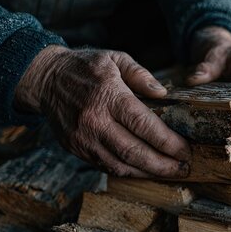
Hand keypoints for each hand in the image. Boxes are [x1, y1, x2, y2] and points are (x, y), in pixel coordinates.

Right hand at [15, 45, 189, 177]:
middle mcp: (94, 121)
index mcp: (108, 96)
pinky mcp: (76, 149)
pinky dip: (129, 172)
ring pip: (120, 165)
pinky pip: (106, 167)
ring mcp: (83, 138)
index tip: (186, 149)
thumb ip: (141, 74)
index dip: (168, 142)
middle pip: (134, 152)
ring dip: (148, 173)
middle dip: (163, 165)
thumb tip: (163, 93)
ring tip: (170, 173)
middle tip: (184, 168)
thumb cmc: (85, 67)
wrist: (45, 78)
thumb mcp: (115, 58)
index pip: (144, 125)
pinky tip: (146, 170)